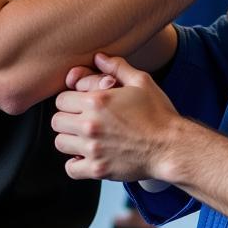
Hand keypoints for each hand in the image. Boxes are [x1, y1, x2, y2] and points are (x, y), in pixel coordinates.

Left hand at [53, 54, 179, 181]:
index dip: (70, 100)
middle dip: (67, 119)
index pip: (61, 99)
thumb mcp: (141, 82)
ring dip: (70, 139)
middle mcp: (90, 125)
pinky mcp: (98, 169)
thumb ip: (117, 67)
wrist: (171, 147)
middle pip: (57, 121)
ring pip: (60, 143)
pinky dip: (76, 163)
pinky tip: (87, 156)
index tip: (80, 104)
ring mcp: (93, 149)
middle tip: (81, 120)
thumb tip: (98, 57)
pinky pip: (71, 168)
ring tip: (84, 137)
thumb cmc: (158, 114)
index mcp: (97, 101)